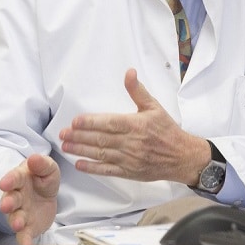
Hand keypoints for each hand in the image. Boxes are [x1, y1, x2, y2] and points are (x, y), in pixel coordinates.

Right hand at [0, 153, 59, 244]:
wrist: (46, 196)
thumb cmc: (43, 179)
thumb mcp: (48, 168)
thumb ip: (42, 164)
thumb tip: (34, 158)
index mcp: (21, 179)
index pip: (14, 178)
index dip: (9, 180)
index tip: (4, 183)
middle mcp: (17, 196)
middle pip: (11, 199)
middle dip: (8, 202)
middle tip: (6, 205)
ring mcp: (21, 213)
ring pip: (15, 217)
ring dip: (15, 221)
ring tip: (17, 224)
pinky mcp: (28, 227)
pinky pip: (24, 235)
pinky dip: (24, 241)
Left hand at [59, 68, 208, 184]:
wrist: (182, 157)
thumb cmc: (167, 131)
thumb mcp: (154, 107)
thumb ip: (138, 91)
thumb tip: (129, 72)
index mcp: (137, 125)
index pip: (110, 123)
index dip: (91, 122)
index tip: (75, 121)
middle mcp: (131, 143)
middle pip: (101, 139)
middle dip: (79, 137)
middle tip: (62, 134)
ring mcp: (129, 159)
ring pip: (101, 154)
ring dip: (81, 151)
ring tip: (65, 147)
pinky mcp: (129, 172)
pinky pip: (108, 171)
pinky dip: (93, 168)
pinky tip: (79, 164)